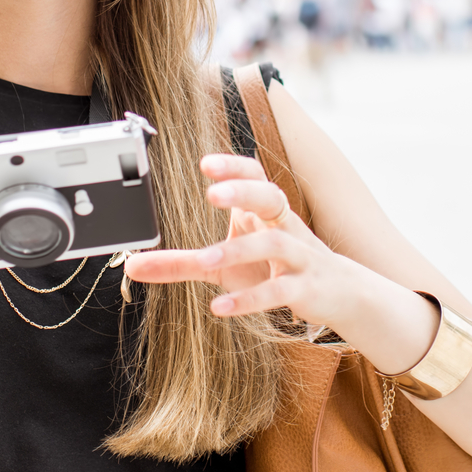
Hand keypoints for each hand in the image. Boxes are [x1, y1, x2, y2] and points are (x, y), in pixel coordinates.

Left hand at [125, 154, 396, 334]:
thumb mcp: (223, 267)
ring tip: (206, 260)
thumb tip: (131, 266)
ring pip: (275, 243)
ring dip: (240, 249)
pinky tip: (219, 307)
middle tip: (212, 193)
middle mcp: (284, 227)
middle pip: (271, 197)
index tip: (205, 164)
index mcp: (265, 212)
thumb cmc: (276, 270)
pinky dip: (250, 298)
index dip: (233, 168)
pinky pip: (280, 290)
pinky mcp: (305, 289)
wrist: (340, 296)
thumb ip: (180, 263)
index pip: (255, 176)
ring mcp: (298, 257)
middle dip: (244, 192)